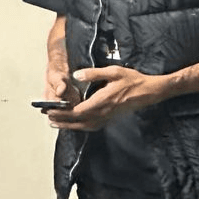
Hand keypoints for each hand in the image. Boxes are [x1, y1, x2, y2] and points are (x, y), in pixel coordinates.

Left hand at [45, 65, 168, 130]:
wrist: (149, 91)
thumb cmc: (134, 81)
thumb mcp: (114, 71)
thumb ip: (94, 74)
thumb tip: (76, 75)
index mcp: (102, 101)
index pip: (77, 111)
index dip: (62, 112)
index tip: (51, 110)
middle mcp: (103, 112)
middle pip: (78, 121)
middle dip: (62, 120)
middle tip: (49, 118)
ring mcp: (108, 117)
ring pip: (84, 126)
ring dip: (70, 125)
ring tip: (57, 123)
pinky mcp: (111, 118)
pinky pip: (93, 126)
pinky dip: (81, 127)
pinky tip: (77, 124)